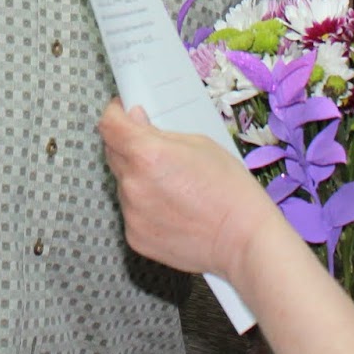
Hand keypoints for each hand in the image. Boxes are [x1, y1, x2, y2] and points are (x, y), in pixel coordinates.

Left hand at [98, 99, 278, 280]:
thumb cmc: (231, 192)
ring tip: (173, 187)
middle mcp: (133, 184)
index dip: (114, 114)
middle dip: (129, 145)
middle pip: (113, 153)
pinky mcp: (135, 237)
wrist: (244, 241)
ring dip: (138, 178)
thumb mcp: (201, 144)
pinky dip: (145, 206)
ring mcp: (132, 214)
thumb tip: (136, 122)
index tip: (122, 112)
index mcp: (147, 154)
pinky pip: (132, 211)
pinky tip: (173, 209)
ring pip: (124, 184)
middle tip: (157, 150)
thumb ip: (160, 132)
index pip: (110, 125)